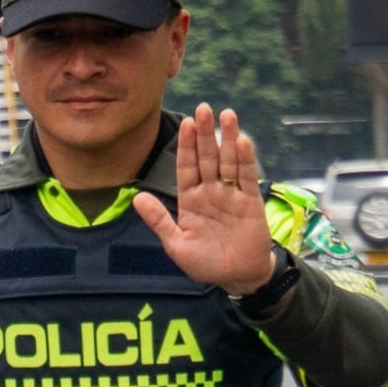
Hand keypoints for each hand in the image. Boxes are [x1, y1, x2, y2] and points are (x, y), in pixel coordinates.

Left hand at [130, 104, 275, 295]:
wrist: (236, 278)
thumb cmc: (205, 264)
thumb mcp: (176, 244)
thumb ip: (159, 220)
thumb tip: (136, 197)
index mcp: (191, 199)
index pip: (187, 167)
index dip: (186, 146)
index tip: (186, 123)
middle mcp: (211, 192)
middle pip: (207, 157)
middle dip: (205, 134)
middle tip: (203, 108)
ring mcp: (232, 195)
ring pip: (229, 161)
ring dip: (227, 139)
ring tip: (226, 115)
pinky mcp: (250, 202)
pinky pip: (247, 177)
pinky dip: (245, 160)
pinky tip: (242, 141)